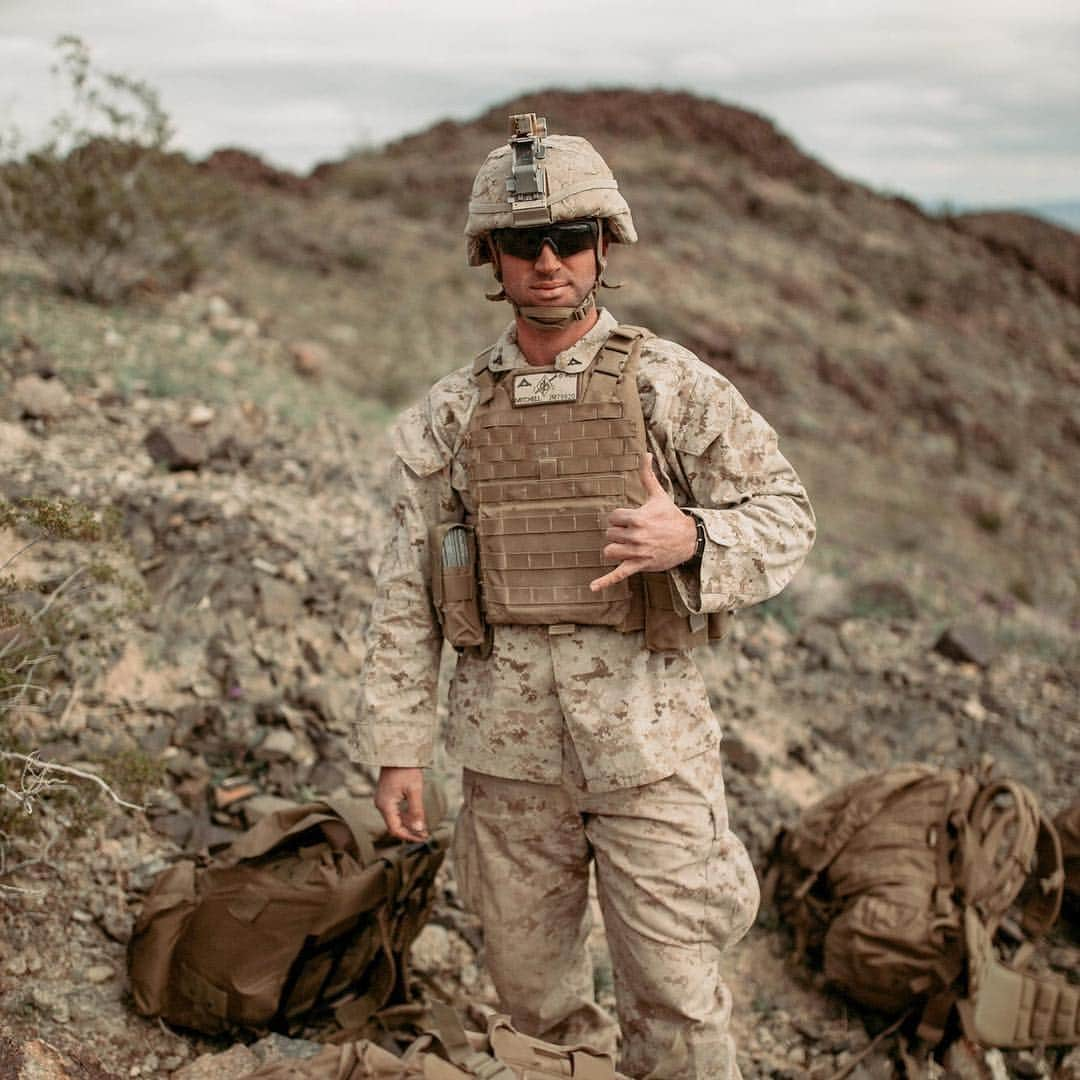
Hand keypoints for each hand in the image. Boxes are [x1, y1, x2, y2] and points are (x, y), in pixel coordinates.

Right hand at [374, 766, 428, 840]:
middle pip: (395, 825)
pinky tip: (417, 817)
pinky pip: (395, 811)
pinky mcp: (386, 796)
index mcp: (385, 805)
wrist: (397, 752)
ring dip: (409, 824)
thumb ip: (416, 811)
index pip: (395, 829)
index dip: (409, 836)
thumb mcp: (414, 790)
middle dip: (410, 831)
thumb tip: (419, 829)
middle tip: (425, 835)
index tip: (422, 838)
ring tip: (424, 828)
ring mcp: (383, 800)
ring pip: (395, 819)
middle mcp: (381, 805)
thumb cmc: (406, 769)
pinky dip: (406, 816)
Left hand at [590, 453, 697, 591]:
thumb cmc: (671, 516)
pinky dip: (605, 581)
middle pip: (609, 534)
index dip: (618, 518)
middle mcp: (636, 536)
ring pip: (609, 551)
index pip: (612, 517)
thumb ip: (647, 475)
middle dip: (618, 533)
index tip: (630, 519)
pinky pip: (618, 574)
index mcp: (638, 518)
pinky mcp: (639, 565)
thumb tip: (645, 453)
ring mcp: (637, 552)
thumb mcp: (658, 496)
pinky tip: (593, 587)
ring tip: (626, 546)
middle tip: (633, 532)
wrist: (689, 539)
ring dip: (614, 549)